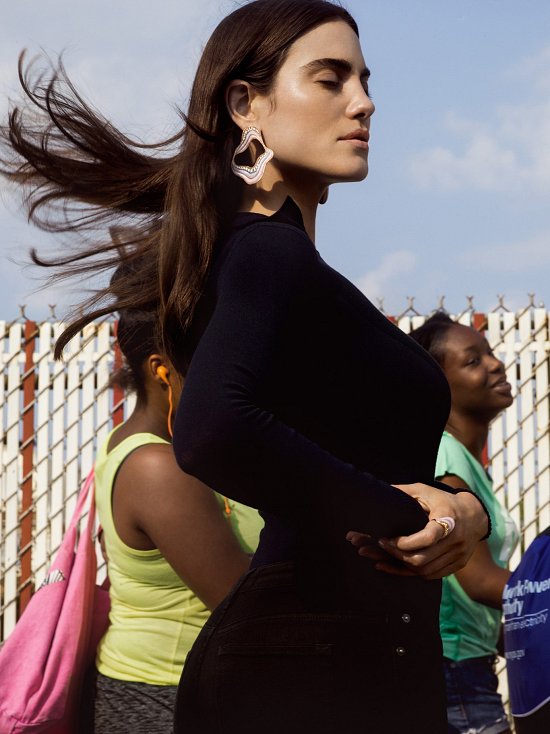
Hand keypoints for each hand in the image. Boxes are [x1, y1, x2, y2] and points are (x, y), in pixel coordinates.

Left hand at [347, 484, 487, 579]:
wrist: (475, 514)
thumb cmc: (444, 501)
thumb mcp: (425, 491)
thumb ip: (404, 492)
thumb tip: (381, 492)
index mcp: (449, 518)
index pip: (428, 537)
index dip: (405, 542)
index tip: (387, 539)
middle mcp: (456, 539)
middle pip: (423, 558)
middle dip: (398, 555)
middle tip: (383, 546)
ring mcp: (458, 554)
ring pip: (426, 570)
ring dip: (403, 566)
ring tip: (386, 557)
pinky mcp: (458, 564)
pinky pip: (434, 575)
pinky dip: (415, 573)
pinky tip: (399, 567)